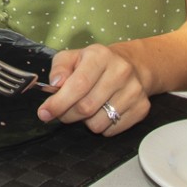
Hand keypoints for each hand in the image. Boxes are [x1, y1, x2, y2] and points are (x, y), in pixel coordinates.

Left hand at [35, 43, 149, 136]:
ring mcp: (134, 91)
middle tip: (63, 112)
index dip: (59, 102)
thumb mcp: (72, 57)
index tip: (44, 113)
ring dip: (86, 121)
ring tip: (88, 107)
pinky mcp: (142, 108)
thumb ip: (59, 68)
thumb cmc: (94, 63)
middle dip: (67, 114)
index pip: (78, 84)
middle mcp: (120, 72)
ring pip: (98, 123)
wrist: (132, 66)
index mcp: (100, 56)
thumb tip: (55, 84)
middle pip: (86, 107)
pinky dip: (102, 126)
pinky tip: (103, 111)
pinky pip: (112, 130)